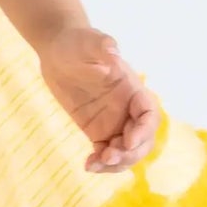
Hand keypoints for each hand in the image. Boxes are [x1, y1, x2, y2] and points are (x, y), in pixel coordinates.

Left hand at [34, 25, 160, 174]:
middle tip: (108, 156)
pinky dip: (101, 163)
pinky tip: (88, 166)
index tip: (126, 141)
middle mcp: (127, 108)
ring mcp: (114, 121)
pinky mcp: (98, 130)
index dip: (143, 131)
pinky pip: (106, 152)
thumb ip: (102, 45)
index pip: (149, 114)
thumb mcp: (88, 41)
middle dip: (130, 153)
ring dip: (117, 163)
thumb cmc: (77, 42)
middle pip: (142, 139)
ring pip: (126, 151)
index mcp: (132, 89)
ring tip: (96, 164)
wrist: (58, 51)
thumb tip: (113, 51)